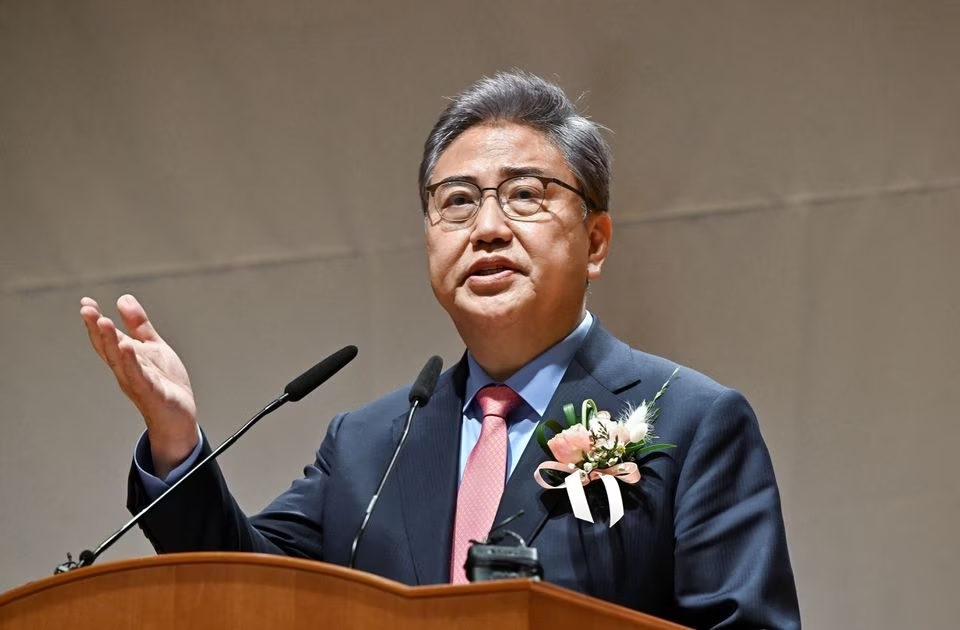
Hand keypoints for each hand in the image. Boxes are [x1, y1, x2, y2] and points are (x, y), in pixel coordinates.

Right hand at [80, 294, 197, 477]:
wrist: (179, 416)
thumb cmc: (164, 382)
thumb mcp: (152, 347)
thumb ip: (138, 325)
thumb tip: (123, 298)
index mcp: (125, 358)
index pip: (106, 338)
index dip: (95, 321)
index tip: (85, 302)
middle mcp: (125, 370)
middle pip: (107, 348)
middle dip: (97, 328)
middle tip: (87, 309)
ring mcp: (137, 382)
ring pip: (120, 361)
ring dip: (111, 341)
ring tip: (104, 321)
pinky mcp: (152, 393)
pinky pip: (139, 377)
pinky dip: (131, 362)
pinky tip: (126, 347)